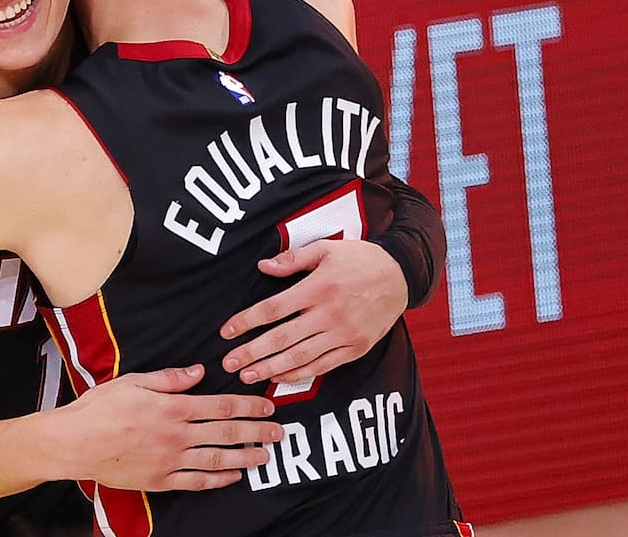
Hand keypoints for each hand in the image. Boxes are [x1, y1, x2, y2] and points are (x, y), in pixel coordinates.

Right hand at [57, 364, 281, 491]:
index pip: (220, 406)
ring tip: (265, 456)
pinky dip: (217, 479)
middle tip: (278, 432)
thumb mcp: (133, 382)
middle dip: (256, 431)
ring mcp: (169, 460)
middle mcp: (176, 435)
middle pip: (226, 433)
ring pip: (216, 459)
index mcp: (172, 408)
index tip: (267, 406)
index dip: (247, 406)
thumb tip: (198, 372)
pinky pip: (196, 481)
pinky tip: (233, 476)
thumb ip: (169, 379)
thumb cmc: (100, 409)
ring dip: (245, 457)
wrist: (75, 443)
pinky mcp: (160, 480)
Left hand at [220, 240, 408, 383]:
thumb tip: (262, 266)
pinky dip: (301, 373)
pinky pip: (324, 365)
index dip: (247, 321)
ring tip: (247, 376)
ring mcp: (344, 334)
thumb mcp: (327, 249)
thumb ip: (293, 259)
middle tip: (228, 364)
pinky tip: (281, 377)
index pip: (274, 309)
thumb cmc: (359, 259)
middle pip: (283, 338)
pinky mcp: (356, 347)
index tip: (226, 332)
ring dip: (272, 368)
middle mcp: (330, 314)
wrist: (401, 276)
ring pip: (302, 356)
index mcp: (318, 287)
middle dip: (253, 352)